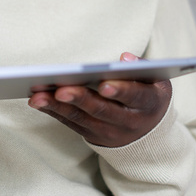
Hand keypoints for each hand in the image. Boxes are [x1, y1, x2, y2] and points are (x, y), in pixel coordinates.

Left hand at [28, 53, 171, 146]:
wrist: (147, 136)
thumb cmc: (149, 97)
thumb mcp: (157, 82)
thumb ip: (143, 67)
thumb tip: (124, 58)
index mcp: (149, 103)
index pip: (136, 96)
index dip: (121, 90)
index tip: (104, 84)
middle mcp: (129, 121)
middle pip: (102, 110)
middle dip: (80, 99)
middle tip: (61, 90)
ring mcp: (108, 131)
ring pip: (81, 118)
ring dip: (58, 106)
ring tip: (38, 95)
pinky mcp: (91, 135)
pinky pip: (70, 123)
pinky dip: (53, 111)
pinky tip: (37, 100)